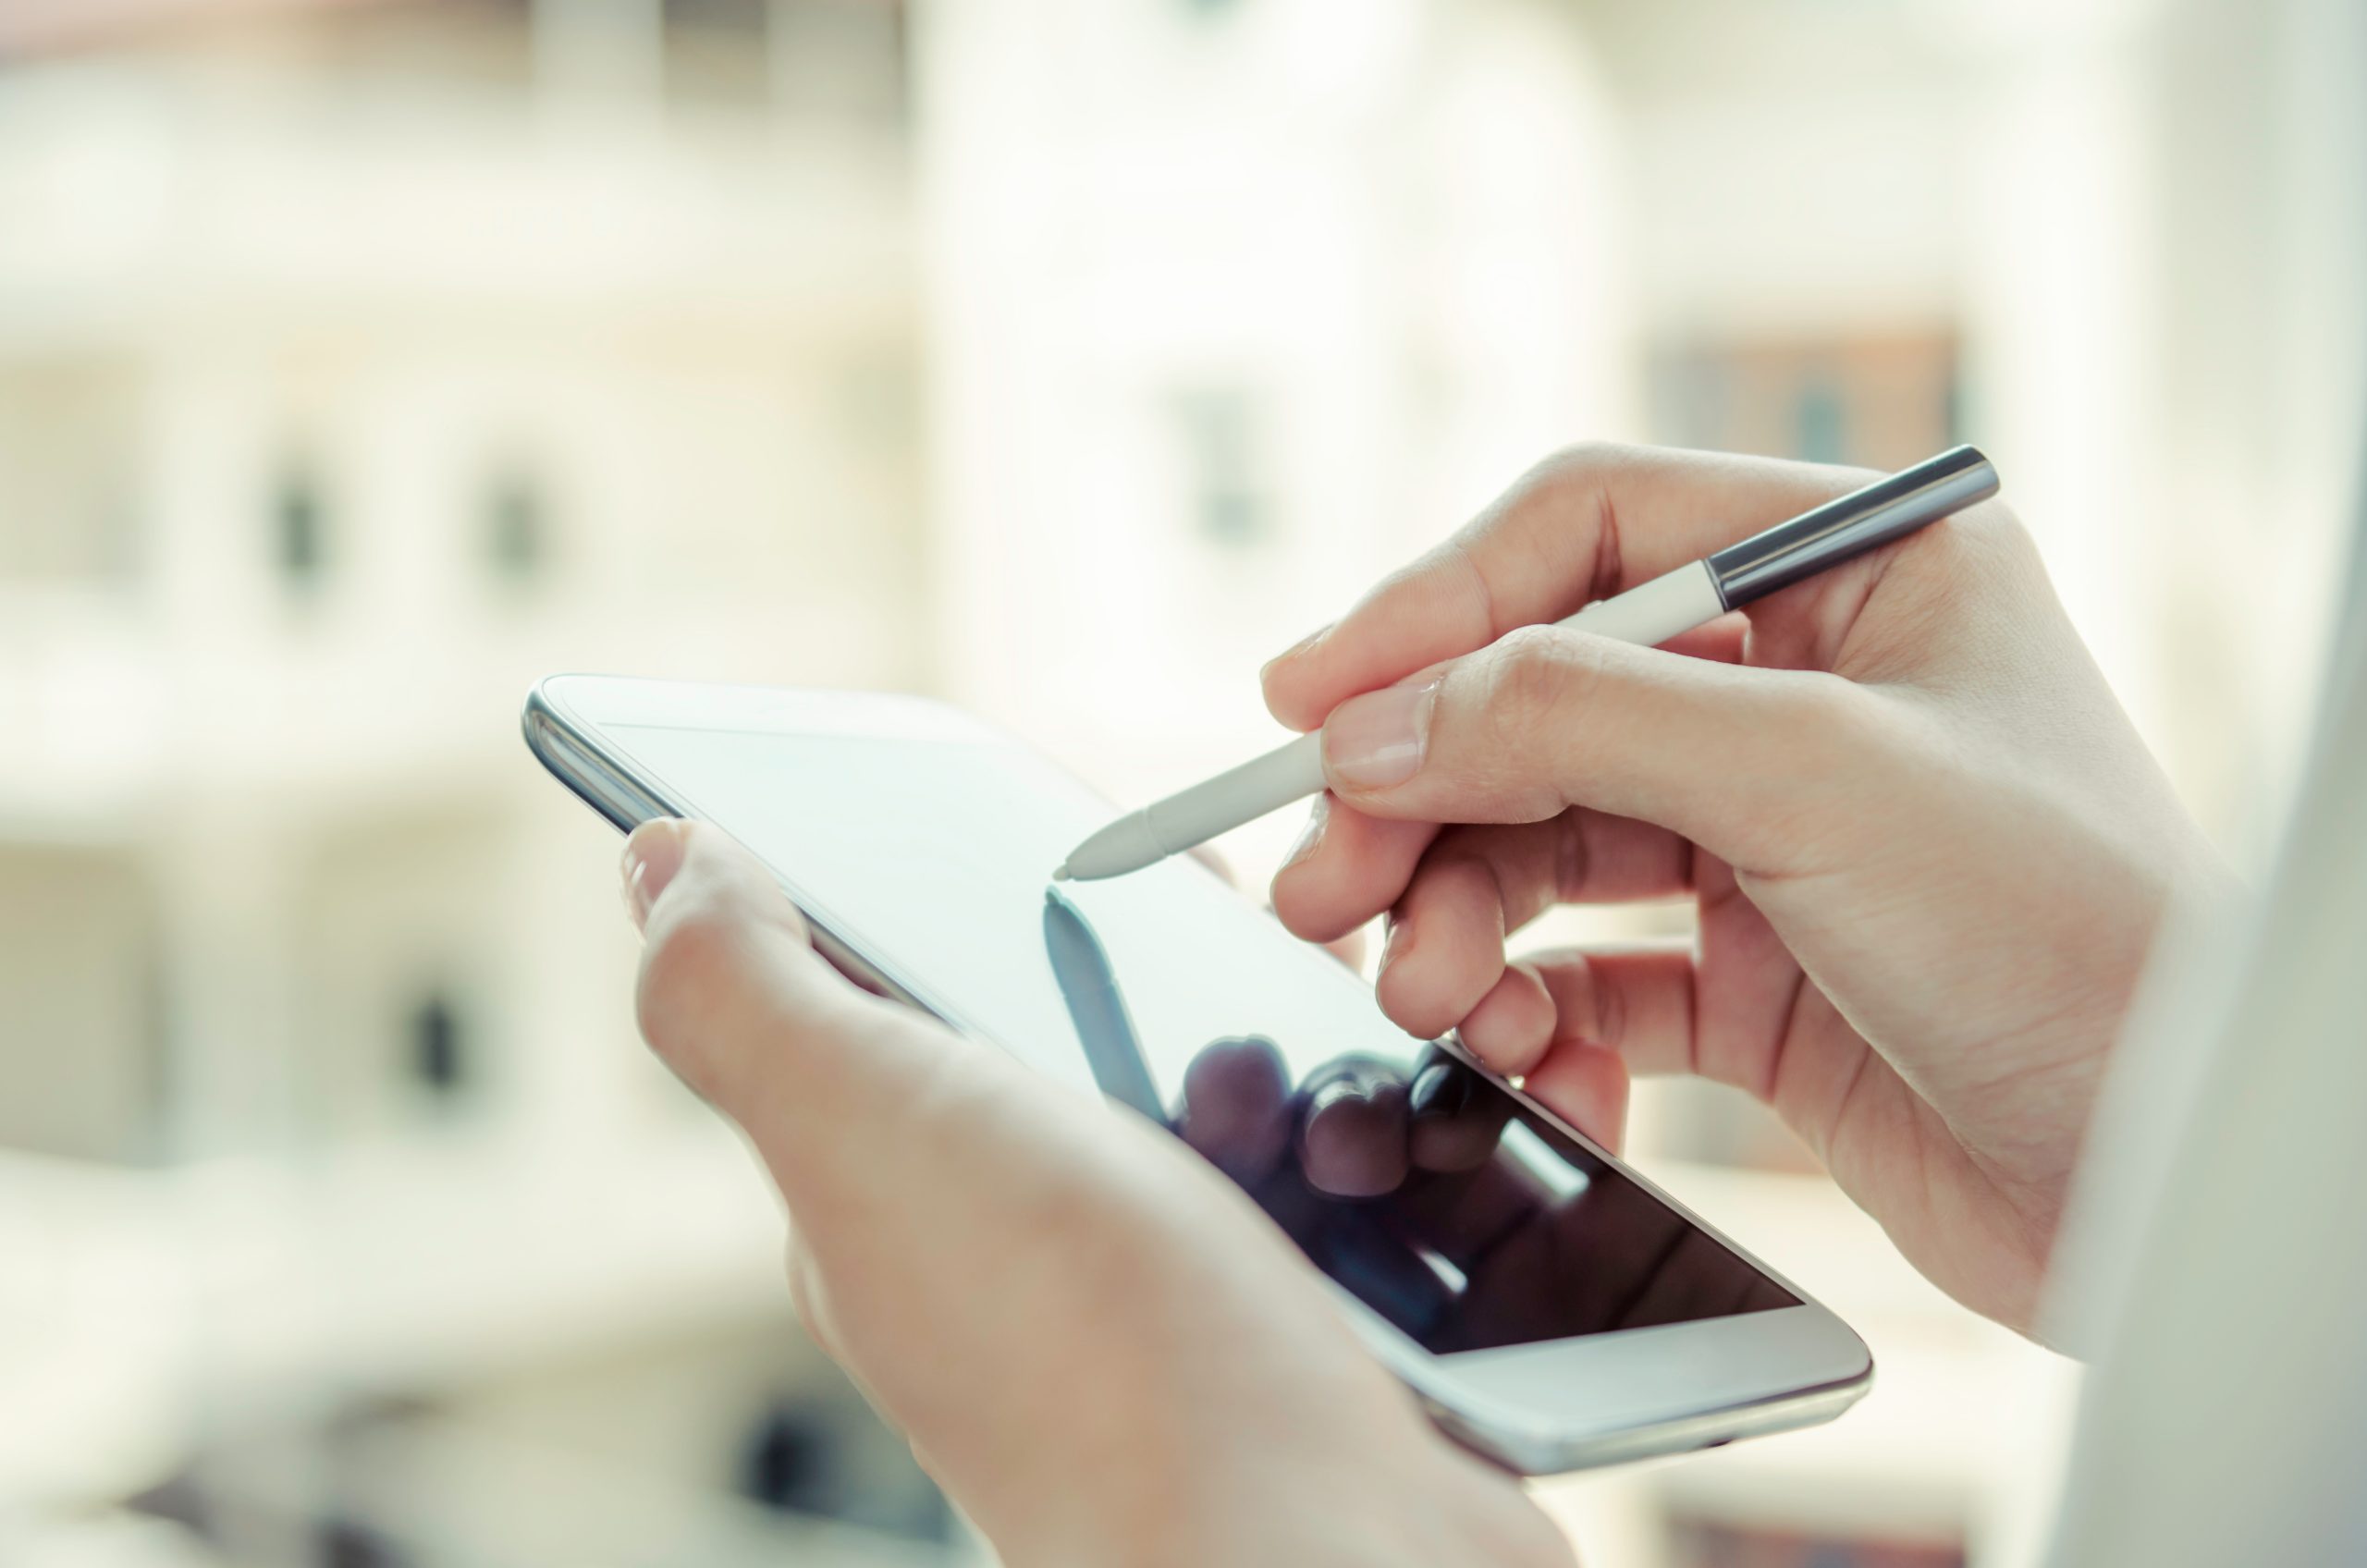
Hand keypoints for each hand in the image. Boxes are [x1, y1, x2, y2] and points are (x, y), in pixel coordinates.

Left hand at [620, 820, 1572, 1567]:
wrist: (1315, 1556)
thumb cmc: (1081, 1354)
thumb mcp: (867, 1127)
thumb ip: (745, 992)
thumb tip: (660, 861)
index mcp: (897, 1181)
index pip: (923, 973)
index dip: (1004, 880)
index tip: (1099, 841)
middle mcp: (1027, 1234)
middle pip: (1113, 1011)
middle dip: (1193, 953)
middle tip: (1248, 956)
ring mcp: (1178, 1279)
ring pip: (1258, 1079)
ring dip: (1312, 1039)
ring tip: (1347, 1076)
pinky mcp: (1316, 1315)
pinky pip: (1367, 1167)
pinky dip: (1406, 1127)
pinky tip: (1428, 1137)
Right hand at [1262, 444, 2221, 1332]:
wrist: (2172, 1180)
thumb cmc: (2075, 936)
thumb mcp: (1812, 775)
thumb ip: (1571, 720)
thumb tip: (1369, 725)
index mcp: (1851, 572)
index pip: (1587, 534)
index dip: (1432, 607)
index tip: (1306, 700)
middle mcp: (1802, 687)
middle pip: (1534, 699)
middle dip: (1419, 795)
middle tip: (1320, 886)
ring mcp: (1771, 834)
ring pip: (1541, 842)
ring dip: (1459, 918)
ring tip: (1428, 997)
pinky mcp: (1753, 975)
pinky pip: (1585, 971)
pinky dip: (1531, 1013)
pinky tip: (1527, 1064)